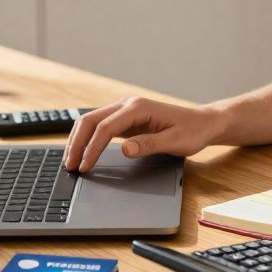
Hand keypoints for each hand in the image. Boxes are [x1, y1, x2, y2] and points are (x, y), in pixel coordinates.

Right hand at [63, 96, 223, 171]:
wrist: (203, 122)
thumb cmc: (192, 131)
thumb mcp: (175, 142)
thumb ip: (149, 145)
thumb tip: (125, 149)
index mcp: (138, 107)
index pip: (106, 128)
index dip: (92, 148)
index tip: (85, 167)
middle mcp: (128, 105)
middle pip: (91, 120)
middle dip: (77, 143)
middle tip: (69, 165)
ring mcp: (125, 110)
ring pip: (92, 121)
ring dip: (79, 140)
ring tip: (70, 161)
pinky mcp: (125, 119)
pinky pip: (100, 126)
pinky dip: (87, 138)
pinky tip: (82, 152)